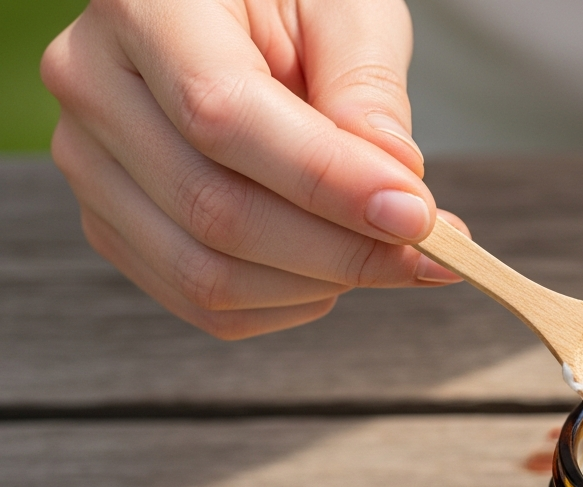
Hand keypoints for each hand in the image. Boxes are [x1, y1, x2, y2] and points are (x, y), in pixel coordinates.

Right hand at [41, 0, 462, 339]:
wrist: (234, 14)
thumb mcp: (346, 8)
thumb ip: (367, 88)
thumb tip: (393, 180)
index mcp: (143, 7)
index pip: (224, 118)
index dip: (328, 181)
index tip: (418, 214)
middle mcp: (93, 88)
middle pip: (215, 211)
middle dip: (342, 249)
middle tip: (434, 249)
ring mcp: (90, 165)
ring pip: (206, 274)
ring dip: (321, 284)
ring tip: (393, 253)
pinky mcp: (114, 224)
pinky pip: (203, 302)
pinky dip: (288, 303)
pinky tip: (337, 268)